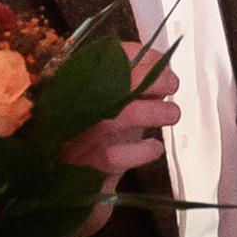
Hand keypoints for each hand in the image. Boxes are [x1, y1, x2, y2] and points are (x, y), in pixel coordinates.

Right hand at [62, 41, 181, 236]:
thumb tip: (161, 65)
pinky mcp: (100, 160)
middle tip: (172, 84)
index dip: (143, 56)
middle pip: (123, 79)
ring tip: (171, 114)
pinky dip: (150, 148)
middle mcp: (76, 102)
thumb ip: (123, 82)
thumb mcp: (99, 101)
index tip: (161, 62)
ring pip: (131, 113)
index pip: (111, 55)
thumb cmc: (88, 134)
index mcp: (74, 82)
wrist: (63, 182)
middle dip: (156, 78)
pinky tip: (152, 146)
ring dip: (160, 112)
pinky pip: (136, 151)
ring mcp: (88, 132)